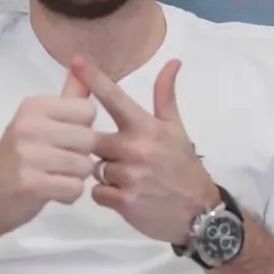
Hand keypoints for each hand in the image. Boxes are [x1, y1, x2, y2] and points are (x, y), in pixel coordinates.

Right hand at [0, 68, 98, 236]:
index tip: (64, 139)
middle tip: (59, 163)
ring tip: (54, 177)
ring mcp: (28, 155)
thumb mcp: (38, 122)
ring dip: (75, 177)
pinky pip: (74, 189)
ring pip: (84, 166)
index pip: (87, 110)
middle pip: (89, 139)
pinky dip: (68, 195)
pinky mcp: (31, 184)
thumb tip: (82, 63)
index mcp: (32, 106)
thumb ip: (66, 97)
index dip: (83, 128)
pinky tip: (51, 191)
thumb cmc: (17, 158)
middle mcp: (29, 126)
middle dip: (81, 156)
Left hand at [70, 55, 219, 244]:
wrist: (199, 212)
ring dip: (106, 173)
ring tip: (129, 179)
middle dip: (100, 148)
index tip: (74, 61)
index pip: (114, 98)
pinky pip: (97, 192)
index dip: (93, 78)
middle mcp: (135, 148)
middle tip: (122, 158)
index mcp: (146, 127)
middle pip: (92, 139)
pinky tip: (125, 195)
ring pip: (94, 167)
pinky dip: (106, 194)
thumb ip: (166, 96)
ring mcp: (129, 175)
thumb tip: (173, 61)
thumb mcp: (177, 129)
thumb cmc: (183, 167)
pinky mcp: (123, 201)